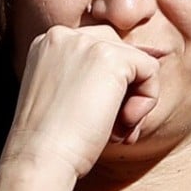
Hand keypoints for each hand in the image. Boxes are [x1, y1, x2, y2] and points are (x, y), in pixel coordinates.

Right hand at [7, 25, 160, 176]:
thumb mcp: (61, 96)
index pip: (94, 49)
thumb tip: (137, 70)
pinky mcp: (111, 56)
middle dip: (123, 89)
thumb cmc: (49, 139)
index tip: (94, 118)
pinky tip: (124, 123)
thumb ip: (85, 77)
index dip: (105, 85)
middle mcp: (63, 35)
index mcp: (46, 43)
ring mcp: (86, 42)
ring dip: (134, 98)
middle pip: (117, 49)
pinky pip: (150, 71)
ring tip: (118, 130)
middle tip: (113, 127)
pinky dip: (146, 102)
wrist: (40, 155)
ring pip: (135, 61)